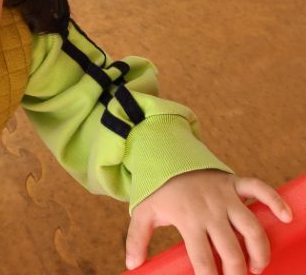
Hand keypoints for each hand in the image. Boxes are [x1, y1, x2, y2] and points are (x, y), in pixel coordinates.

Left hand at [125, 170, 291, 274]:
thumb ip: (137, 239)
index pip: (202, 258)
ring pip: (250, 226)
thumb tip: (132, 265)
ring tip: (257, 267)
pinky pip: (258, 188)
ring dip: (259, 250)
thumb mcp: (144, 212)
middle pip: (230, 249)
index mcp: (187, 219)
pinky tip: (286, 216)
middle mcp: (209, 209)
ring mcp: (224, 195)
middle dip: (237, 271)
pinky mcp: (233, 182)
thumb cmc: (158, 189)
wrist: (165, 154)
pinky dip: (274, 200)